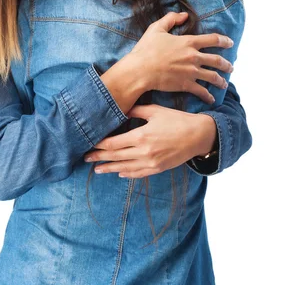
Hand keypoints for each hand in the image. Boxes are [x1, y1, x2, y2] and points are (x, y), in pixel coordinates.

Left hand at [84, 104, 216, 178]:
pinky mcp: (158, 168)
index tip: (89, 144)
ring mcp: (151, 162)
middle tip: (85, 158)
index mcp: (141, 136)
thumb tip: (121, 110)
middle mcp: (144, 152)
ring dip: (109, 169)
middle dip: (99, 157)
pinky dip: (127, 174)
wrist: (199, 136)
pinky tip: (119, 173)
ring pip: (125, 168)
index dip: (99, 145)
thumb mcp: (156, 111)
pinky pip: (139, 173)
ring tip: (97, 169)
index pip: (114, 143)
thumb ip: (136, 111)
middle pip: (116, 157)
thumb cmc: (177, 120)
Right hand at [129, 12, 233, 103]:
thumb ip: (171, 19)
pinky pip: (201, 91)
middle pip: (217, 60)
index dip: (224, 41)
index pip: (213, 40)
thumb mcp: (156, 28)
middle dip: (227, 64)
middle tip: (231, 67)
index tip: (230, 43)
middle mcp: (193, 57)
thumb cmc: (146, 49)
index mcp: (189, 42)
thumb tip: (184, 15)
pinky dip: (208, 96)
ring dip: (221, 81)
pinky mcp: (185, 85)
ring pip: (213, 77)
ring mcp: (191, 72)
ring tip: (224, 84)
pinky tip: (211, 99)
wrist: (140, 70)